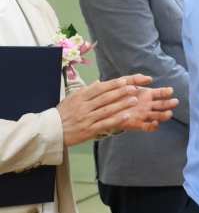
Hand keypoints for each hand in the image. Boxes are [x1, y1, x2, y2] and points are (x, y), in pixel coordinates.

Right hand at [57, 75, 176, 146]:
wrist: (51, 132)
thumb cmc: (63, 114)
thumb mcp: (71, 99)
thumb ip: (86, 91)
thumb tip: (99, 82)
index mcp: (79, 97)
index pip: (98, 89)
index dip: (112, 85)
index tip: (124, 81)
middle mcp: (83, 107)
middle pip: (104, 98)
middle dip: (120, 92)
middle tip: (134, 88)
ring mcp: (86, 119)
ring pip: (106, 110)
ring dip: (121, 105)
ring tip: (134, 100)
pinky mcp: (88, 130)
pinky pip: (104, 124)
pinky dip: (116, 120)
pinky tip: (126, 116)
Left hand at [114, 83, 177, 131]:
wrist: (103, 107)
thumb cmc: (115, 94)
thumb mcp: (124, 83)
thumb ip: (135, 79)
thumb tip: (149, 78)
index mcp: (146, 95)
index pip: (160, 93)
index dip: (165, 92)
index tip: (170, 91)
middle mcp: (147, 105)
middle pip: (162, 105)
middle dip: (169, 104)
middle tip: (174, 102)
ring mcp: (143, 115)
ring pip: (158, 116)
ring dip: (164, 115)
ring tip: (169, 113)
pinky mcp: (137, 125)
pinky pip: (148, 127)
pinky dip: (153, 126)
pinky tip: (155, 123)